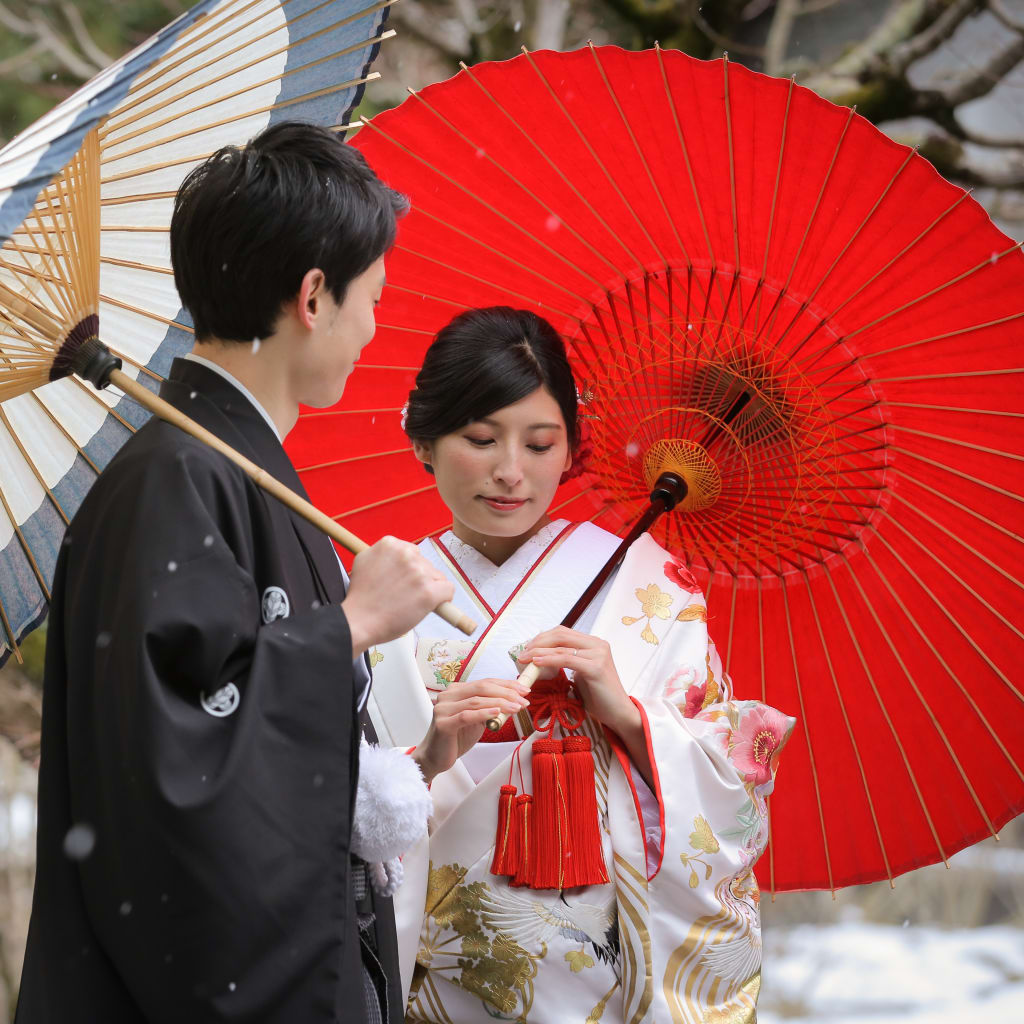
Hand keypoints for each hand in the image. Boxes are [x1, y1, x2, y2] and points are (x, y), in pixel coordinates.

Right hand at [341, 536, 454, 655]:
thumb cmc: (361, 598)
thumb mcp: (363, 562)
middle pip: (425, 564)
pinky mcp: (429, 592)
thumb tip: (396, 556)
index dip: (408, 569)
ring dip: (429, 589)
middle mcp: (406, 554)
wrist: (358, 622)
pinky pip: (448, 590)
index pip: (412, 552)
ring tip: (410, 603)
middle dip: (418, 579)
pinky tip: (433, 605)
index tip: (402, 581)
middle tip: (403, 595)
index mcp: (390, 544)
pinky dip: (444, 599)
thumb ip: (382, 555)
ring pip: (437, 577)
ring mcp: (419, 573)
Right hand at [413, 677, 530, 782]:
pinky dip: (483, 713)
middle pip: (481, 688)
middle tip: (524, 699)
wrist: (435, 757)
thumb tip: (514, 701)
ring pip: (475, 701)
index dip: (506, 684)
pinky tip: (497, 713)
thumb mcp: (477, 720)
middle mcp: (448, 695)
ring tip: (517, 707)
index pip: (485, 682)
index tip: (524, 689)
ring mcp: (443, 709)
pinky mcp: (443, 724)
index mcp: (456, 691)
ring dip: (500, 703)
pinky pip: (466, 716)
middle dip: (506, 692)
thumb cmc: (456, 738)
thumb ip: (489, 708)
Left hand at [518, 627, 638, 736]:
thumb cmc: (598, 696)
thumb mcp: (580, 674)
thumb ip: (568, 661)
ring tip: (524, 659)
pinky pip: (567, 659)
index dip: (542, 638)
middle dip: (538, 642)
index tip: (527, 649)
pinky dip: (549, 659)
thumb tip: (542, 657)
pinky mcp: (596, 667)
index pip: (563, 632)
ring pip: (562, 645)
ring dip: (539, 651)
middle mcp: (597, 644)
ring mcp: (598, 654)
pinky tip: (537, 663)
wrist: (618, 713)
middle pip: (560, 634)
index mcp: (593, 643)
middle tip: (522, 654)